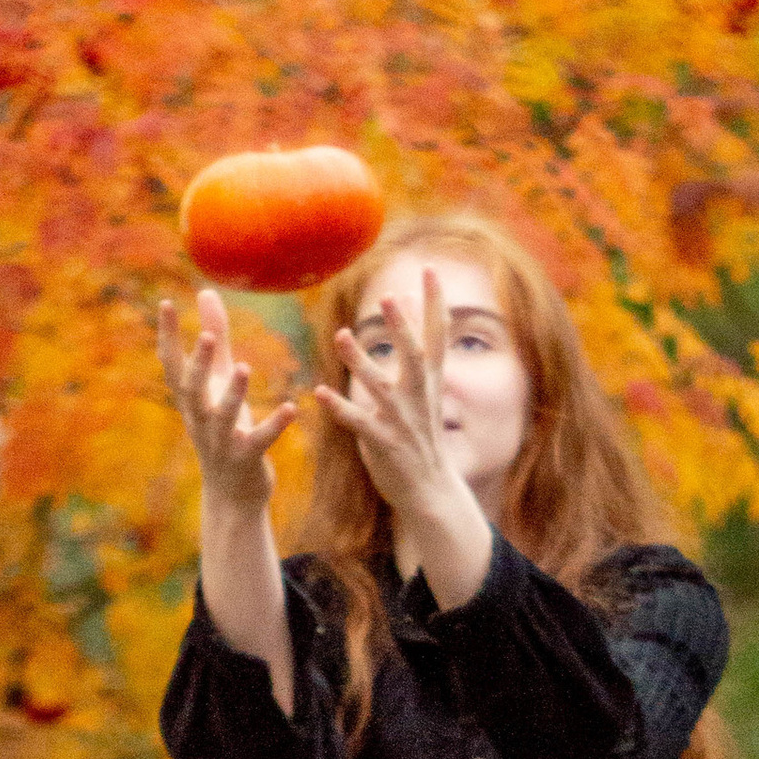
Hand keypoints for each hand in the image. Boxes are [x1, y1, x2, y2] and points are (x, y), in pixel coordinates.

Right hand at [156, 286, 298, 510]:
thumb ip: (215, 339)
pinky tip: (291, 408)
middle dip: (198, 365)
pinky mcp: (246, 459)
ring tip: (244, 367)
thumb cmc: (222, 429)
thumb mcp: (216, 384)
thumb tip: (205, 291)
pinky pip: (260, 441)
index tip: (165, 302)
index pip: (172, 366)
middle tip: (206, 336)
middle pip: (192, 390)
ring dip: (233, 394)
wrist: (231, 495)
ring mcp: (221, 442)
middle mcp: (200, 419)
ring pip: (223, 416)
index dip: (167, 336)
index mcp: (191, 400)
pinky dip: (275, 425)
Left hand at [312, 265, 477, 527]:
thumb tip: (406, 312)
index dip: (435, 302)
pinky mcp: (383, 443)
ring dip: (360, 361)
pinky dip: (339, 408)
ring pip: (379, 386)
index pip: (437, 334)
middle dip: (401, 327)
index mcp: (430, 380)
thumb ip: (414, 356)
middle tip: (388, 298)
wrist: (431, 489)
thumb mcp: (425, 393)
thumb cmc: (422, 436)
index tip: (429, 269)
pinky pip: (358, 422)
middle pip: (412, 354)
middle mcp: (419, 396)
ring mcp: (401, 420)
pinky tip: (320, 393)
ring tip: (341, 336)